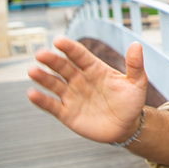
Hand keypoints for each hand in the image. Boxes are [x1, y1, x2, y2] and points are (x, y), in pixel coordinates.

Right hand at [27, 36, 147, 144]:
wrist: (127, 126)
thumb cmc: (131, 101)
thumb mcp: (136, 83)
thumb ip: (135, 65)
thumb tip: (136, 45)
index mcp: (94, 68)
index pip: (79, 55)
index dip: (69, 48)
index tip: (58, 40)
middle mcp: (79, 80)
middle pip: (63, 67)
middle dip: (51, 60)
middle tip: (40, 54)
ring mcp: (72, 96)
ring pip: (54, 84)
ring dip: (43, 78)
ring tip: (32, 71)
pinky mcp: (67, 113)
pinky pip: (52, 106)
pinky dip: (42, 100)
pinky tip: (32, 93)